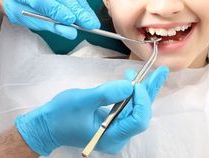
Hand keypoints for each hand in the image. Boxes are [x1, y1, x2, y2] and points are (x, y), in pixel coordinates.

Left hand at [3, 0, 99, 38]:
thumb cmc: (23, 5)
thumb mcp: (30, 20)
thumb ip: (50, 26)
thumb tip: (71, 33)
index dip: (57, 9)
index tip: (71, 21)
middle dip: (75, 9)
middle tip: (89, 23)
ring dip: (81, 3)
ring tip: (90, 18)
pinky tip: (83, 6)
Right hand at [15, 66, 168, 155]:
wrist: (46, 125)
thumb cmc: (61, 115)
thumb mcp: (83, 100)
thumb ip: (108, 93)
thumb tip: (130, 85)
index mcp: (111, 137)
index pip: (138, 120)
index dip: (142, 101)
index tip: (137, 83)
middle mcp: (117, 136)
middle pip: (141, 113)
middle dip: (150, 91)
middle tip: (162, 71)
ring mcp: (115, 130)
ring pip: (136, 109)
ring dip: (143, 90)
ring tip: (152, 72)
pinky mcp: (112, 122)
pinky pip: (127, 107)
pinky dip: (131, 93)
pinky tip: (132, 79)